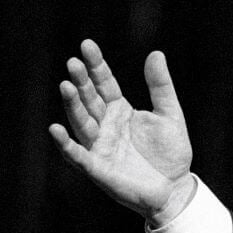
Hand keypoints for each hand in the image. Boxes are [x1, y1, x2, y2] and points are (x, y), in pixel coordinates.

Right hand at [48, 39, 194, 223]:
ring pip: (82, 122)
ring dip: (72, 105)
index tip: (87, 45)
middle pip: (89, 100)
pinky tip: (56, 129)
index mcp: (120, 110)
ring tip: (66, 85)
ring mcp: (100, 147)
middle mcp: (105, 126)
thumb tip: (156, 53)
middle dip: (81, 82)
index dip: (96, 66)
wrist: (176, 188)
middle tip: (74, 63)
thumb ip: (160, 86)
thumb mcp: (170, 114)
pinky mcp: (99, 168)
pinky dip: (67, 144)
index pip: (104, 84)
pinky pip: (79, 155)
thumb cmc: (171, 152)